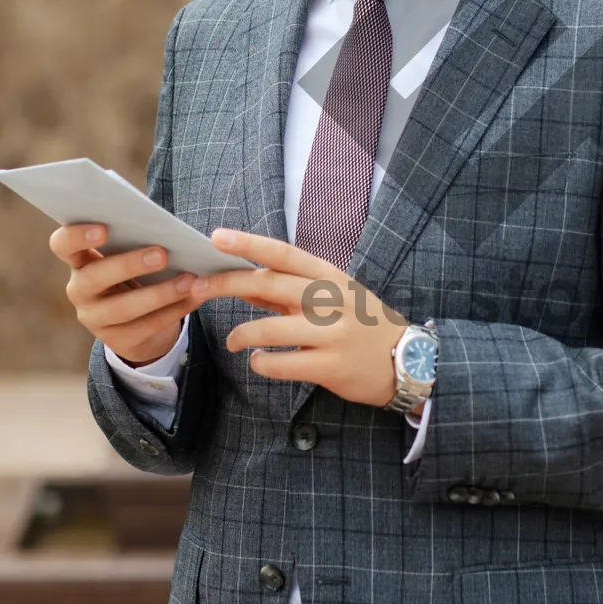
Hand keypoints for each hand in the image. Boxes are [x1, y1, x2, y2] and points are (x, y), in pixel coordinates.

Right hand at [50, 223, 196, 364]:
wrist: (141, 322)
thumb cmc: (138, 272)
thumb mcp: (132, 255)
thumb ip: (138, 239)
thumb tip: (167, 226)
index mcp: (80, 260)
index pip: (62, 245)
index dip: (76, 236)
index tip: (103, 228)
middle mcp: (80, 290)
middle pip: (93, 278)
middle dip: (127, 265)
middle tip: (161, 254)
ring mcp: (95, 318)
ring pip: (122, 309)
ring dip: (159, 293)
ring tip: (189, 280)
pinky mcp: (118, 340)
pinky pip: (147, 327)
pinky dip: (175, 310)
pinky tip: (197, 296)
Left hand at [189, 228, 407, 407]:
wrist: (406, 361)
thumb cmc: (362, 325)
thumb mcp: (333, 298)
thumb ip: (290, 292)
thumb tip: (244, 281)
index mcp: (332, 277)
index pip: (286, 254)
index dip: (250, 244)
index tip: (218, 237)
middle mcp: (333, 300)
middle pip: (270, 285)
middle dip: (227, 284)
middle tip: (197, 287)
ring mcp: (333, 333)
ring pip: (269, 329)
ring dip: (240, 334)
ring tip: (233, 341)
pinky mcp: (330, 366)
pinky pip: (281, 363)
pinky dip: (261, 363)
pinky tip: (259, 361)